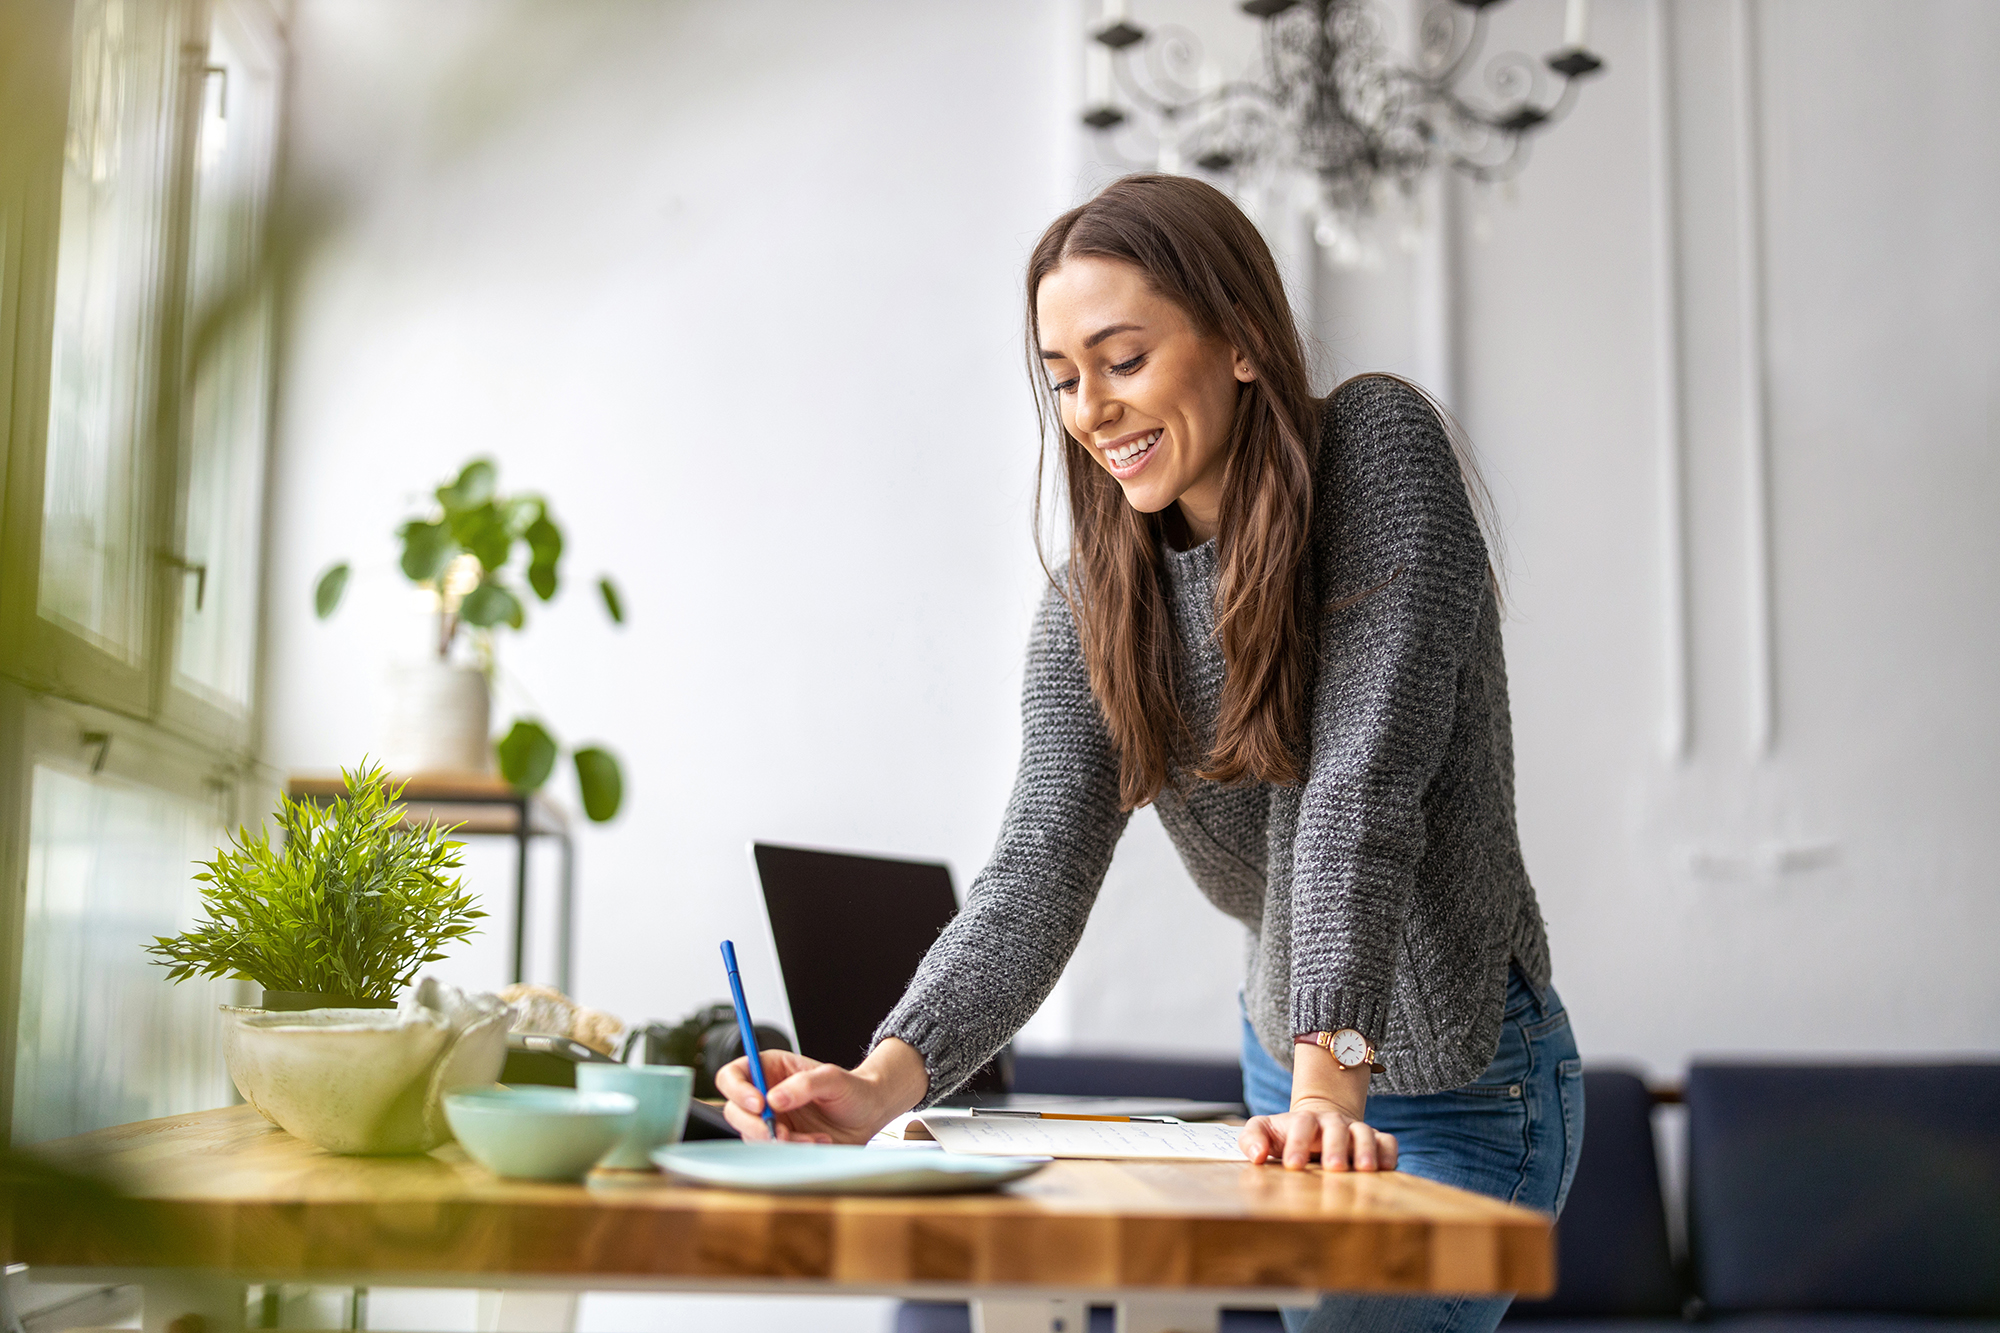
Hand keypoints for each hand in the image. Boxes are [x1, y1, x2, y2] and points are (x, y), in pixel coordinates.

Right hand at [714, 1037, 927, 1143]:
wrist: (868, 1115)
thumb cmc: (852, 1090)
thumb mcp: (834, 1079)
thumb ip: (805, 1084)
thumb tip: (774, 1099)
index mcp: (769, 1069)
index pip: (733, 1075)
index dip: (738, 1090)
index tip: (759, 1104)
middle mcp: (764, 1093)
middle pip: (734, 1110)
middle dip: (755, 1125)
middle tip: (781, 1132)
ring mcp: (770, 1120)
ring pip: (752, 1135)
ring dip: (780, 1141)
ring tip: (813, 1138)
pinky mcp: (780, 1141)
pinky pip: (772, 1151)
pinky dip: (793, 1151)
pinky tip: (817, 1143)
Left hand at [1238, 1095, 1397, 1171]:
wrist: (1318, 1125)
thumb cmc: (1287, 1134)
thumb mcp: (1264, 1131)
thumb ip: (1252, 1138)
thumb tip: (1256, 1155)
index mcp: (1305, 1120)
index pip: (1302, 1125)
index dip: (1297, 1143)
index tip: (1293, 1166)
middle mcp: (1332, 1122)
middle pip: (1336, 1128)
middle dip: (1335, 1147)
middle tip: (1333, 1168)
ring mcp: (1355, 1130)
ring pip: (1364, 1133)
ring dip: (1365, 1150)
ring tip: (1364, 1170)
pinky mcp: (1375, 1141)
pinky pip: (1387, 1142)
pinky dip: (1389, 1153)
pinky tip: (1386, 1168)